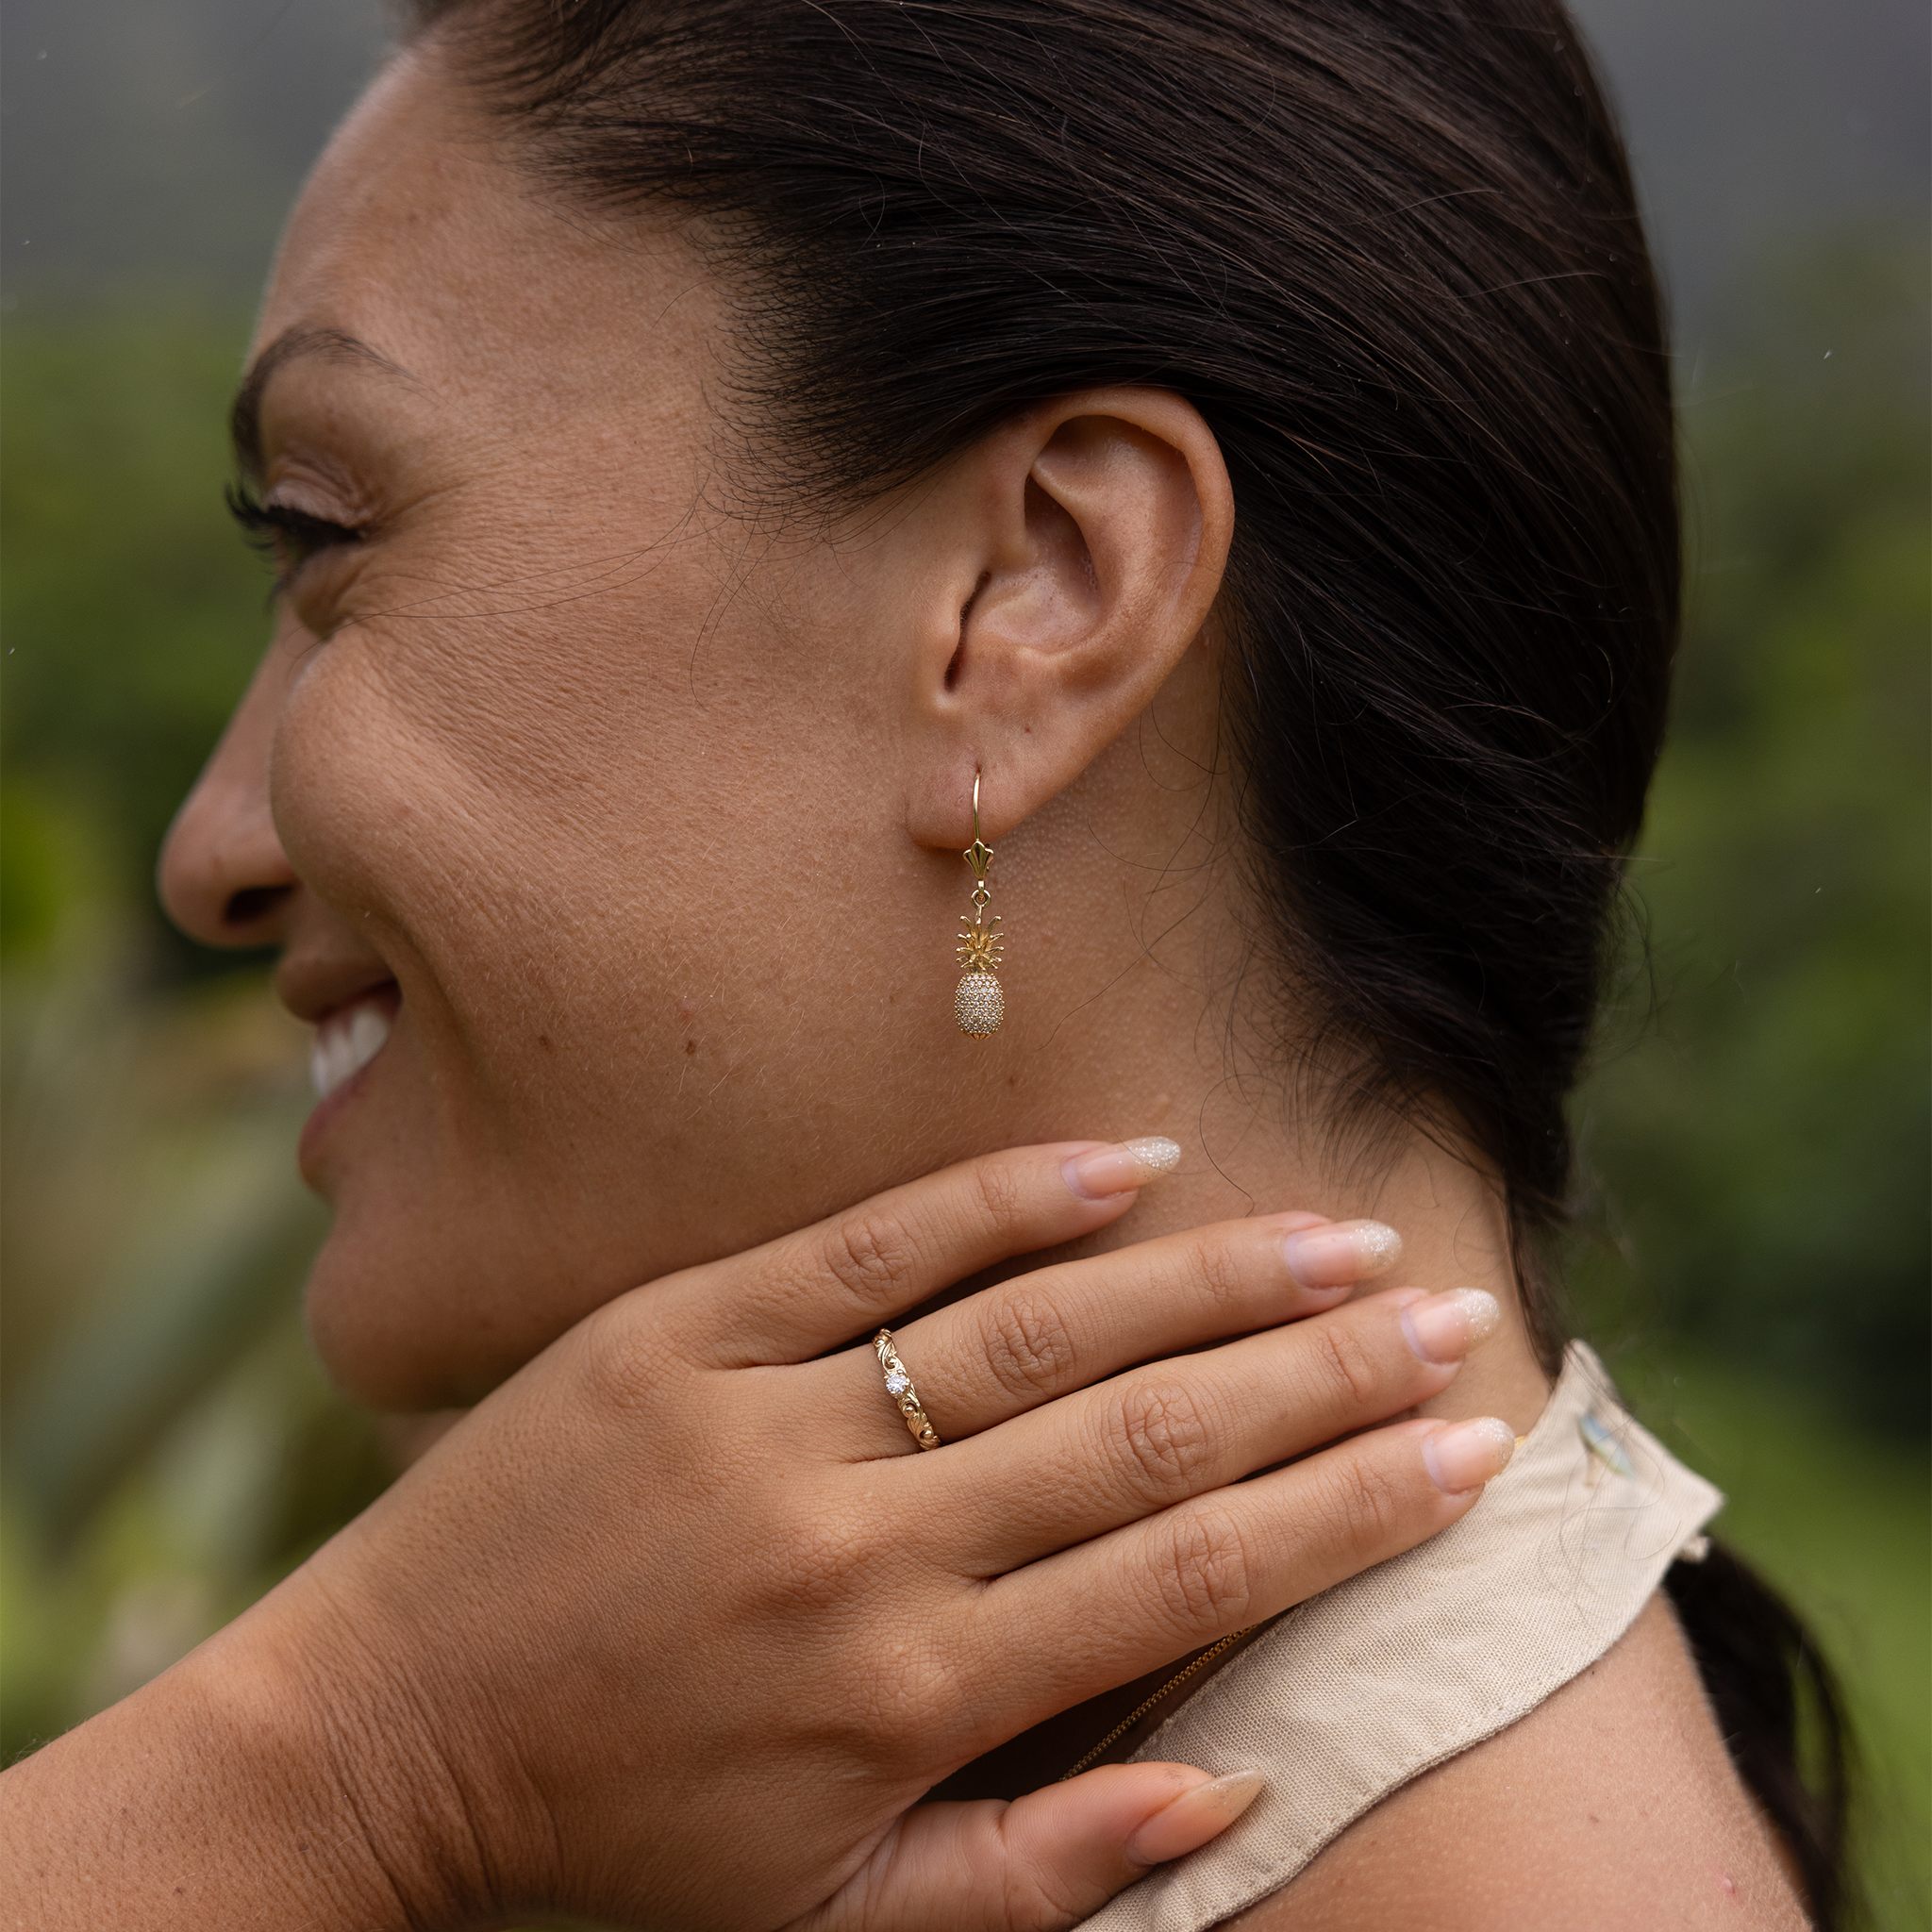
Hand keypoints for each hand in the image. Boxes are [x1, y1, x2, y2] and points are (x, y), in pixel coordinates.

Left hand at [3, 1142, 1510, 1931]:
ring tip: (1339, 1235)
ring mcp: (764, 1421)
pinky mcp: (677, 1331)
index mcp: (912, 1695)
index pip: (1184, 1577)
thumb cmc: (614, 1850)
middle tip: (1450, 1313)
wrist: (369, 1744)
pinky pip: (869, 1248)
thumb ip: (1039, 1865)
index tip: (1464, 1452)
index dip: (1343, 1510)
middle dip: (1319, 1374)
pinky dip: (1005, 1198)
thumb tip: (1237, 1779)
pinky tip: (1126, 1159)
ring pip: (1033, 1328)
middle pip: (1142, 1436)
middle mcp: (861, 1546)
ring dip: (1207, 1277)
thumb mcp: (831, 1919)